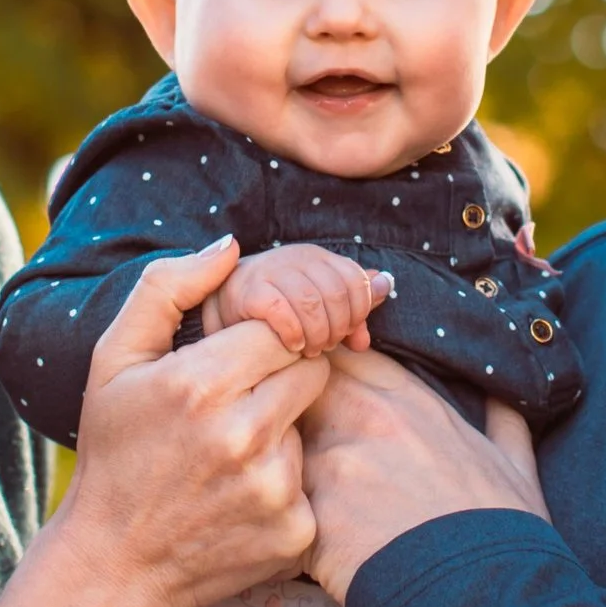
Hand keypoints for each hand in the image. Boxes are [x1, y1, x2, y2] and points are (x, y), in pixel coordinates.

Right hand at [55, 238, 332, 606]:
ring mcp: (273, 487)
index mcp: (201, 383)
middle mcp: (243, 435)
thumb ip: (167, 289)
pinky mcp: (295, 531)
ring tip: (229, 457)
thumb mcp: (113, 361)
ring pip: (312, 426)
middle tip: (236, 406)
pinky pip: (313, 482)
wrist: (115, 565)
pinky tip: (241, 498)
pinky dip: (285, 486)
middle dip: (281, 380)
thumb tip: (231, 247)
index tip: (241, 360)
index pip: (283, 328)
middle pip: (312, 373)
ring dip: (281, 432)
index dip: (265, 339)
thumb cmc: (115, 454)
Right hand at [206, 244, 393, 355]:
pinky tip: (292, 346)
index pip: (356, 282)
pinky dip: (293, 333)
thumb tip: (387, 285)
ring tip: (309, 350)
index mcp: (316, 256)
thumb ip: (352, 301)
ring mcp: (269, 270)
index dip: (359, 314)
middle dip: (337, 328)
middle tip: (325, 347)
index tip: (347, 335)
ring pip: (312, 305)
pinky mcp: (247, 290)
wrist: (217, 305)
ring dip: (316, 335)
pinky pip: (282, 312)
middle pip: (338, 295)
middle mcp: (294, 256)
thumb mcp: (317, 303)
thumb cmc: (275, 309)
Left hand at [300, 350, 548, 605]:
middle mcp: (363, 418)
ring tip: (284, 497)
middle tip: (293, 443)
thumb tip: (506, 397)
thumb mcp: (514, 465)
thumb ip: (502, 420)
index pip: (343, 354)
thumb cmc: (503, 533)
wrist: (487, 596)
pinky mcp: (309, 517)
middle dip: (291, 410)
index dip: (328, 372)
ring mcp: (331, 465)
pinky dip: (276, 524)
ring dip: (277, 466)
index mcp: (410, 400)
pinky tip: (292, 546)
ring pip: (275, 446)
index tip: (327, 398)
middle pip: (297, 388)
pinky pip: (273, 508)